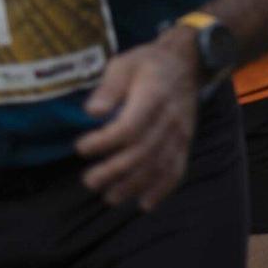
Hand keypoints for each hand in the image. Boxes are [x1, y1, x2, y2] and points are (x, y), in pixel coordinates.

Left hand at [74, 34, 199, 209]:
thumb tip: (91, 112)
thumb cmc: (146, 64)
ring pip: (158, 166)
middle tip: (89, 181)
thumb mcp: (124, 64)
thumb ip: (109, 88)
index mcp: (153, 96)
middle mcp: (170, 118)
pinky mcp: (186, 143)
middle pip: (142, 152)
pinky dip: (162, 190)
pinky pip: (177, 170)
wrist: (185, 64)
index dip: (105, 142)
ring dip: (134, 186)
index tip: (81, 147)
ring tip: (110, 197)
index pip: (129, 127)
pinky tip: (145, 204)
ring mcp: (181, 134)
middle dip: (114, 171)